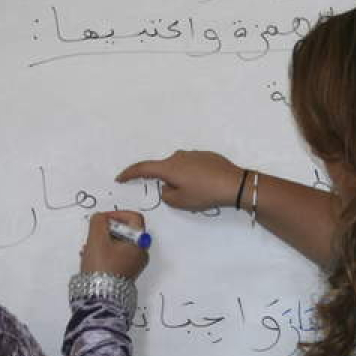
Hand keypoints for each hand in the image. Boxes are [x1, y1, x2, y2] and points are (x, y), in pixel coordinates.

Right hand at [80, 210, 148, 279]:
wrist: (100, 298)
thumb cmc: (101, 266)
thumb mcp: (97, 239)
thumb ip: (98, 221)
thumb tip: (101, 218)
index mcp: (140, 244)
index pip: (134, 218)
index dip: (117, 214)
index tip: (101, 220)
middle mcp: (140, 254)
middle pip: (125, 231)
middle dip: (106, 230)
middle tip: (93, 235)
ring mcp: (133, 265)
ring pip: (118, 244)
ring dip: (102, 242)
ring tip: (87, 248)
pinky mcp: (125, 273)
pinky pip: (116, 256)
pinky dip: (104, 253)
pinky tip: (89, 257)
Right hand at [116, 150, 243, 210]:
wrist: (234, 183)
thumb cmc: (205, 193)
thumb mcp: (181, 201)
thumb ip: (167, 195)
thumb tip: (168, 186)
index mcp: (169, 167)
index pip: (143, 168)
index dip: (129, 174)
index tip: (120, 178)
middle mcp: (178, 156)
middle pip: (164, 170)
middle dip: (167, 183)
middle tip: (181, 196)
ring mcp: (193, 154)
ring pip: (179, 168)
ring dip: (182, 179)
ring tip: (198, 192)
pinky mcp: (206, 155)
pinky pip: (193, 166)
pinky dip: (194, 175)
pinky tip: (206, 185)